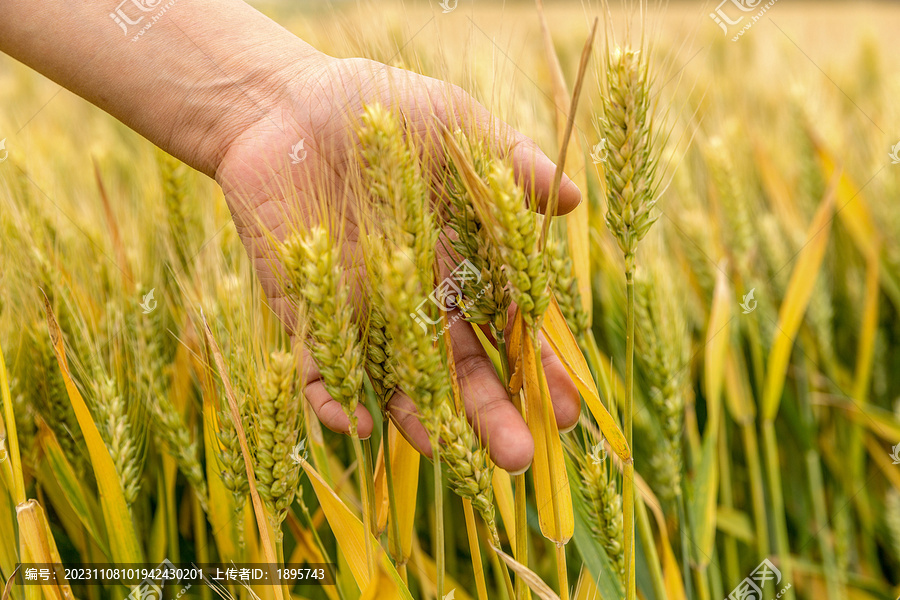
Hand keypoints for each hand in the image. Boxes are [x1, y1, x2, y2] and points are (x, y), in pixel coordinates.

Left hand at [216, 52, 581, 472]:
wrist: (283, 103)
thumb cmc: (377, 109)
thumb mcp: (454, 126)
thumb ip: (508, 162)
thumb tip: (573, 201)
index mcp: (459, 260)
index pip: (508, 326)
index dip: (538, 367)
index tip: (570, 409)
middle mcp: (415, 297)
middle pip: (459, 367)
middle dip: (489, 413)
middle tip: (519, 458)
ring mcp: (362, 309)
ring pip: (396, 379)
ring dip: (419, 418)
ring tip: (445, 453)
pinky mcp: (306, 309)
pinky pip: (321, 367)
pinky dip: (335, 399)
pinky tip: (358, 425)